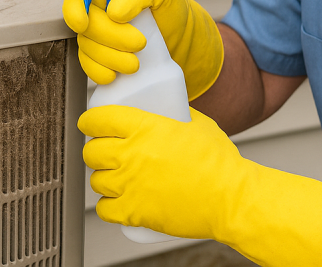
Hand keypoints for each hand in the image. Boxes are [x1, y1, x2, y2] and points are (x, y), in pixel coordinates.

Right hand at [62, 0, 223, 99]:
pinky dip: (98, 71)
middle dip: (108, 36)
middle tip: (139, 43)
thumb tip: (114, 12)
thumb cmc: (171, 8)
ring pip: (85, 45)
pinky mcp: (99, 53)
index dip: (75, 6)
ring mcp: (96, 31)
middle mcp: (97, 5)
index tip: (83, 23)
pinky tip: (114, 75)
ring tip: (135, 63)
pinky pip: (87, 64)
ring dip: (108, 57)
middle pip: (84, 21)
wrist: (180, 40)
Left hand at [80, 105, 321, 266]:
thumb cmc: (219, 161)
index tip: (91, 124)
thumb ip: (174, 115)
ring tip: (117, 177)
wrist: (231, 198)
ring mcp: (130, 186)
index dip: (90, 121)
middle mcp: (131, 155)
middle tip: (106, 152)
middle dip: (95, 150)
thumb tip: (166, 108)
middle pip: (91, 151)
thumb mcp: (196, 123)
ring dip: (104, 178)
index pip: (97, 119)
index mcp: (144, 127)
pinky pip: (103, 210)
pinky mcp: (134, 213)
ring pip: (96, 180)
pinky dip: (109, 206)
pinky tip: (119, 201)